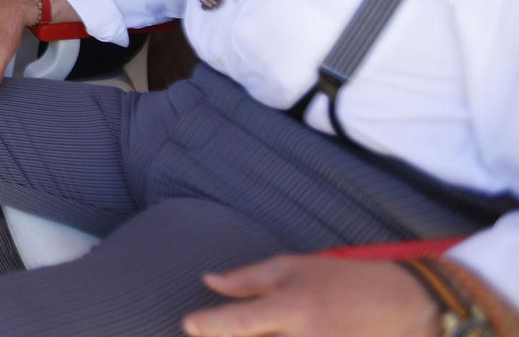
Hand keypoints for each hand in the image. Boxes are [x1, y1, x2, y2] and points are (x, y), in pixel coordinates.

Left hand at [181, 256, 437, 336]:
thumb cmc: (345, 280)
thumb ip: (249, 279)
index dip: (209, 327)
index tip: (189, 325)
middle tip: (212, 335)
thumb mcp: (295, 267)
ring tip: (262, 333)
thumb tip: (209, 281)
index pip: (238, 323)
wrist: (409, 304)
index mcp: (291, 307)